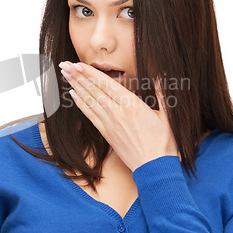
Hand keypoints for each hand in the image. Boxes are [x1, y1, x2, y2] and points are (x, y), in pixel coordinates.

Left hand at [59, 61, 178, 171]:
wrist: (154, 168)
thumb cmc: (163, 143)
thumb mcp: (168, 117)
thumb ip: (162, 94)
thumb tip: (161, 76)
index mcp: (132, 105)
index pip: (106, 84)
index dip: (90, 73)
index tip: (78, 64)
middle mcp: (117, 113)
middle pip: (94, 90)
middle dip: (78, 76)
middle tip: (65, 65)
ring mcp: (109, 124)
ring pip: (89, 101)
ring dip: (76, 86)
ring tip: (66, 75)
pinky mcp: (106, 134)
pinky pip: (90, 115)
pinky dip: (80, 104)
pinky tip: (73, 95)